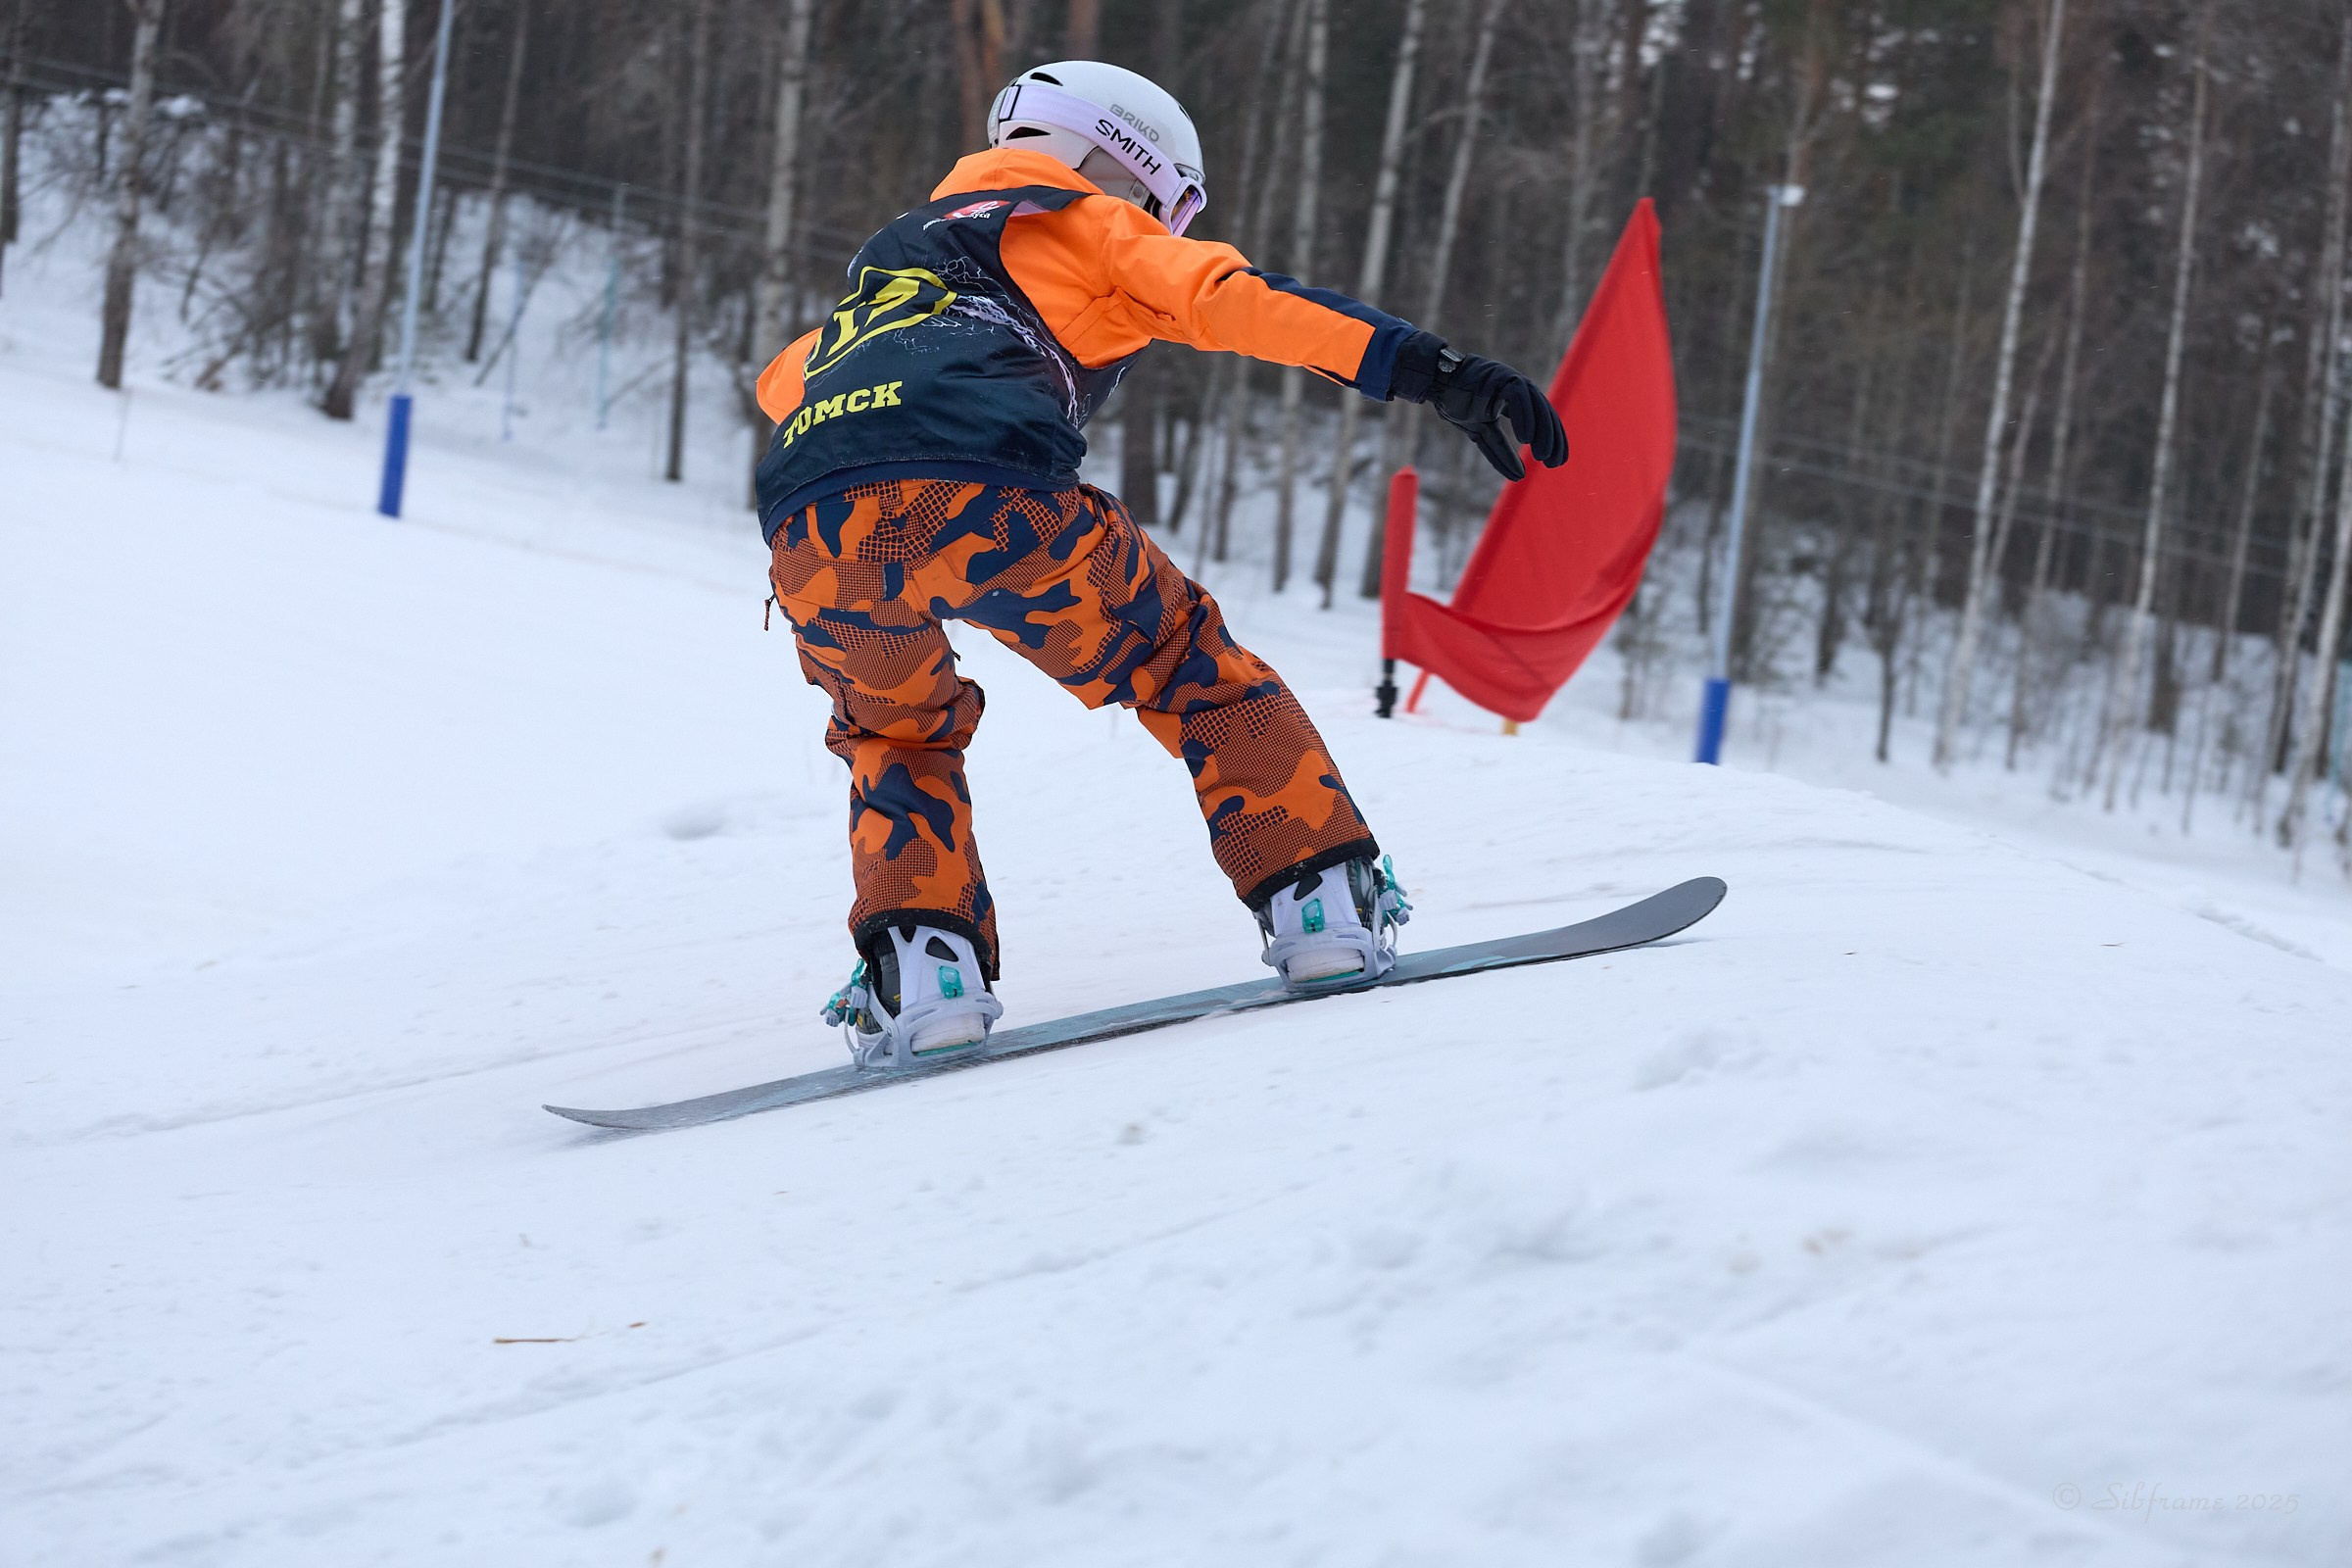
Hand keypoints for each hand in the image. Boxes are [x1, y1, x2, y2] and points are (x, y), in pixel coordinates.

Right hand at [1430, 350, 1567, 481]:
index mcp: (1516, 399)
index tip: (1556, 462)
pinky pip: (1519, 398)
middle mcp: (1519, 389)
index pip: (1540, 421)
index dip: (1550, 441)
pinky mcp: (1502, 378)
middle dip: (1551, 440)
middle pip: (1543, 415)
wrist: (1437, 381)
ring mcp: (1512, 381)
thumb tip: (1519, 476)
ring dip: (1541, 433)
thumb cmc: (1456, 403)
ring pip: (1536, 407)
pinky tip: (1525, 439)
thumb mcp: (1481, 432)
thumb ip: (1500, 451)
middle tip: (1554, 463)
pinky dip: (1524, 418)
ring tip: (1542, 456)